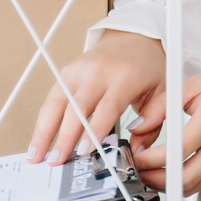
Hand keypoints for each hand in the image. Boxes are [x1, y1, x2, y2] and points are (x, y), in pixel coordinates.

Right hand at [27, 29, 166, 165]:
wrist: (134, 38)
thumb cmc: (149, 68)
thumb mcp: (164, 91)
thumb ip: (154, 121)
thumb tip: (136, 149)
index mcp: (126, 77)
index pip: (107, 106)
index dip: (94, 130)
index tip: (83, 152)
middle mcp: (99, 71)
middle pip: (77, 106)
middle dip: (64, 136)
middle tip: (56, 162)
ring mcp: (80, 70)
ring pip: (57, 102)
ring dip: (44, 130)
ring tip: (35, 156)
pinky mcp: (67, 72)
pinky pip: (52, 98)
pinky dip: (43, 121)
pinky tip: (38, 141)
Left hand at [131, 62, 200, 196]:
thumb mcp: (194, 84)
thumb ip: (162, 106)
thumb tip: (138, 127)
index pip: (175, 151)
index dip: (149, 158)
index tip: (136, 152)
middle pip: (184, 179)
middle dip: (154, 179)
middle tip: (138, 169)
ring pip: (192, 187)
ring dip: (166, 185)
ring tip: (150, 172)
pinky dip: (182, 183)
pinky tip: (170, 172)